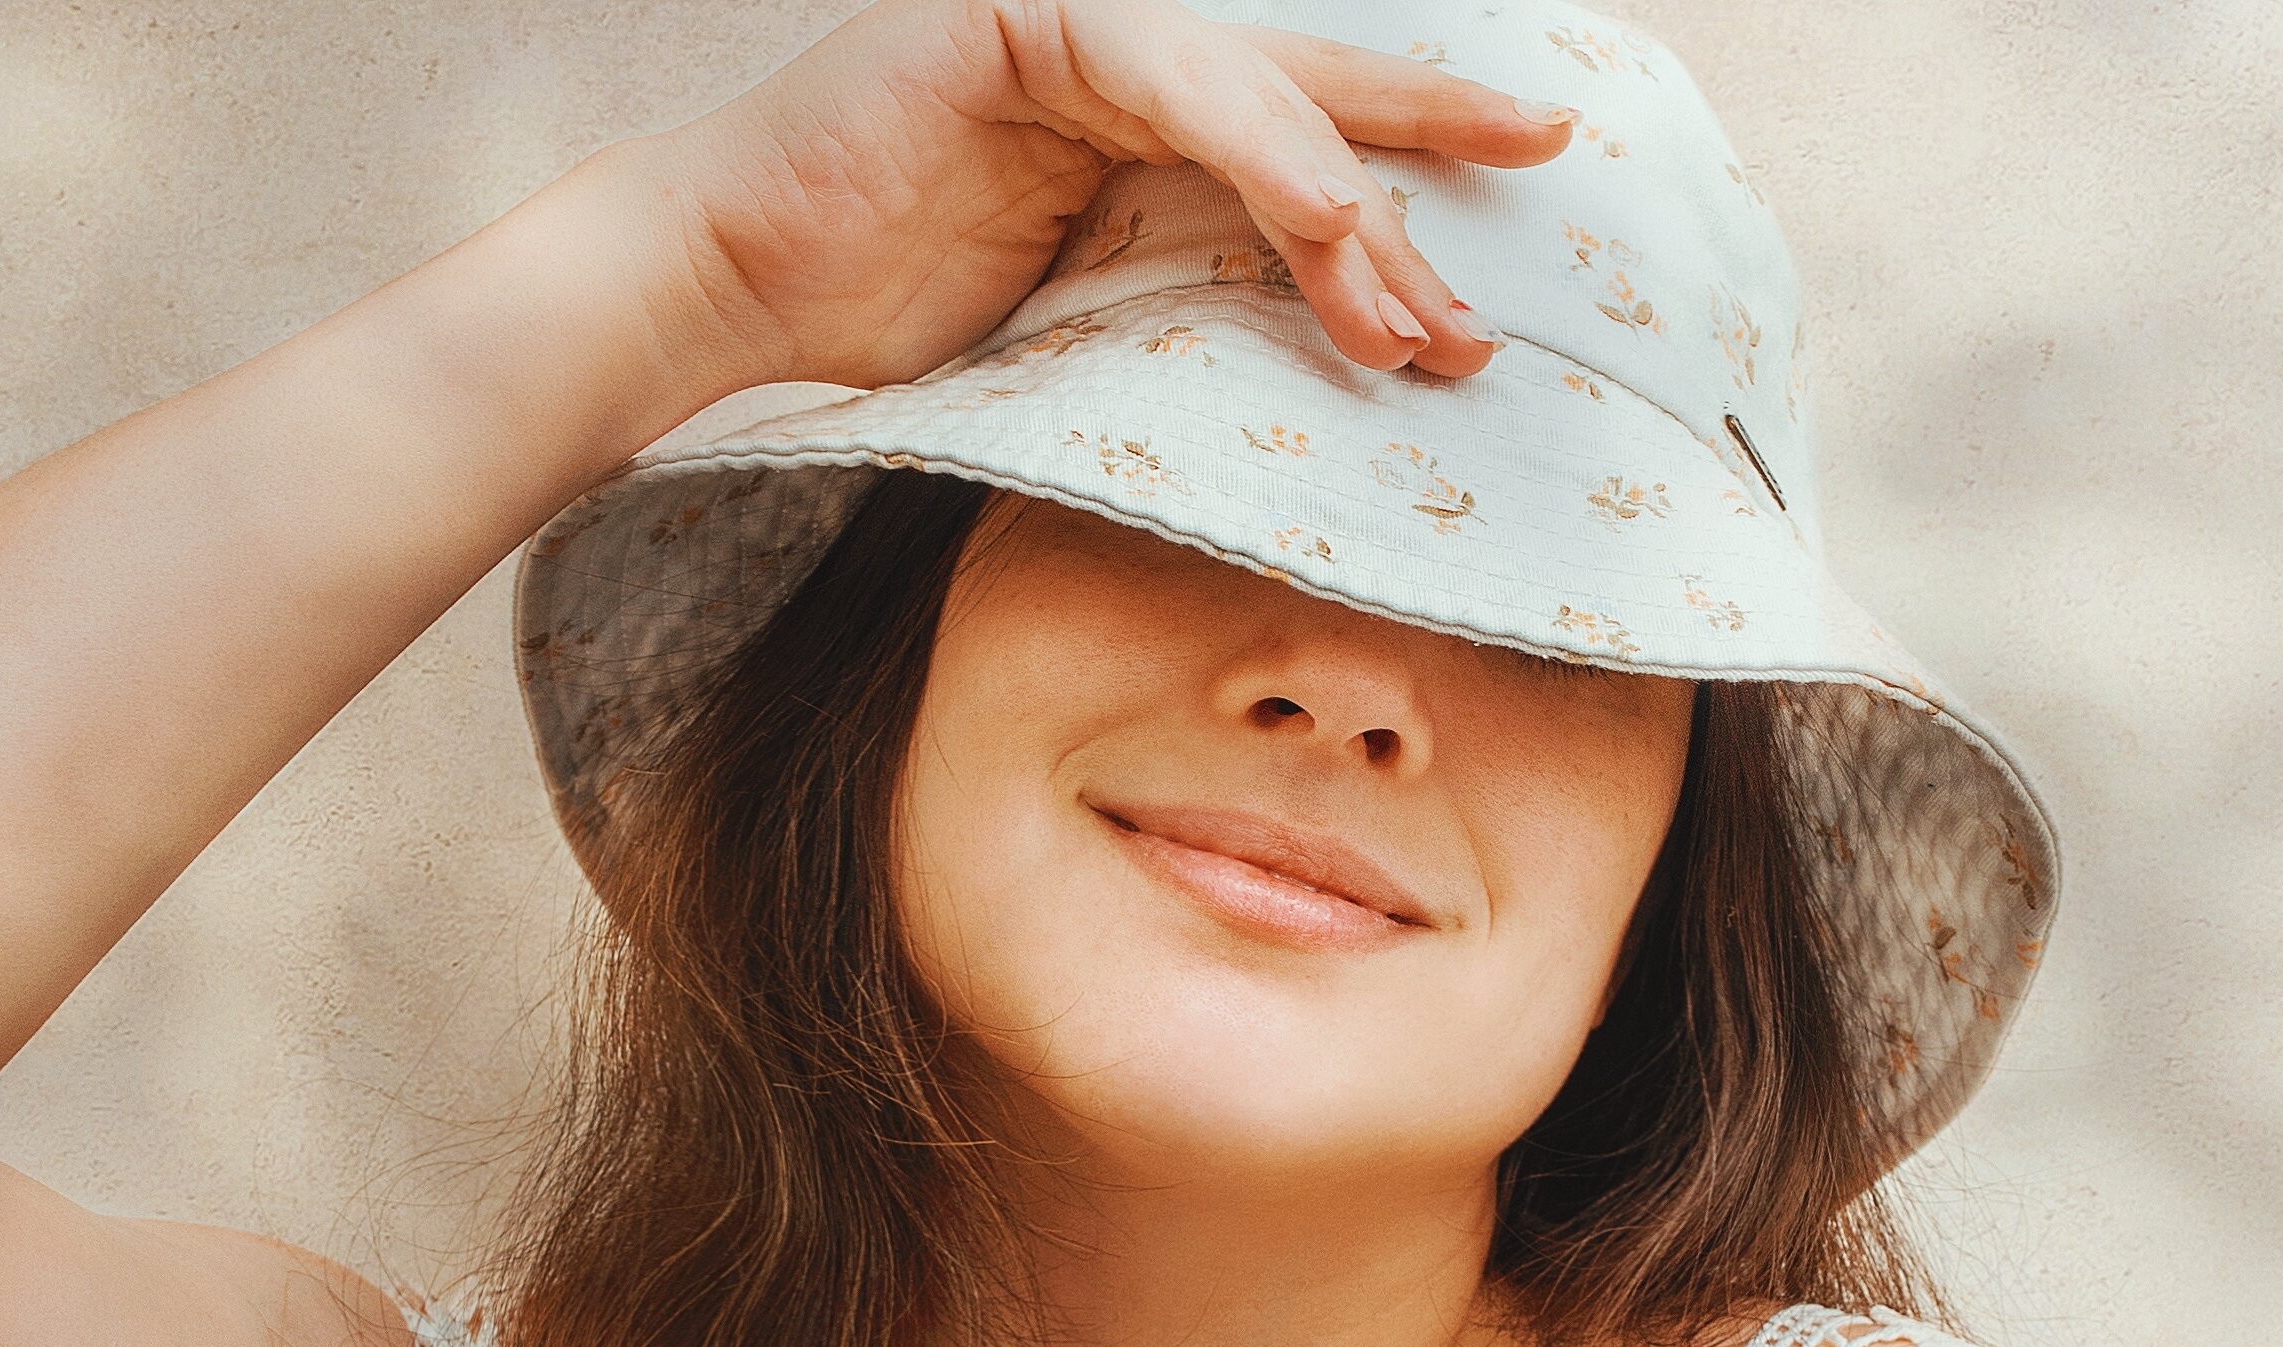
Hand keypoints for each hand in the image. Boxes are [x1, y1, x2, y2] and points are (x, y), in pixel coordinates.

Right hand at [647, 0, 1574, 396]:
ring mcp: (1068, 27)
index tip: (1484, 274)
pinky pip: (1163, 68)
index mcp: (1137, 139)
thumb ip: (1184, 317)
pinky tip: (1325, 206)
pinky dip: (1250, 137)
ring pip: (1248, 88)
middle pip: (1305, 91)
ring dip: (1341, 191)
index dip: (1399, 191)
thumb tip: (1307, 375)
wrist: (737, 293)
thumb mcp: (1078, 335)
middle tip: (1545, 145)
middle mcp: (1120, 70)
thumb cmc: (887, 325)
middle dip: (1428, 125)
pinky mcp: (1015, 14)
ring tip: (1411, 291)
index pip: (1292, 153)